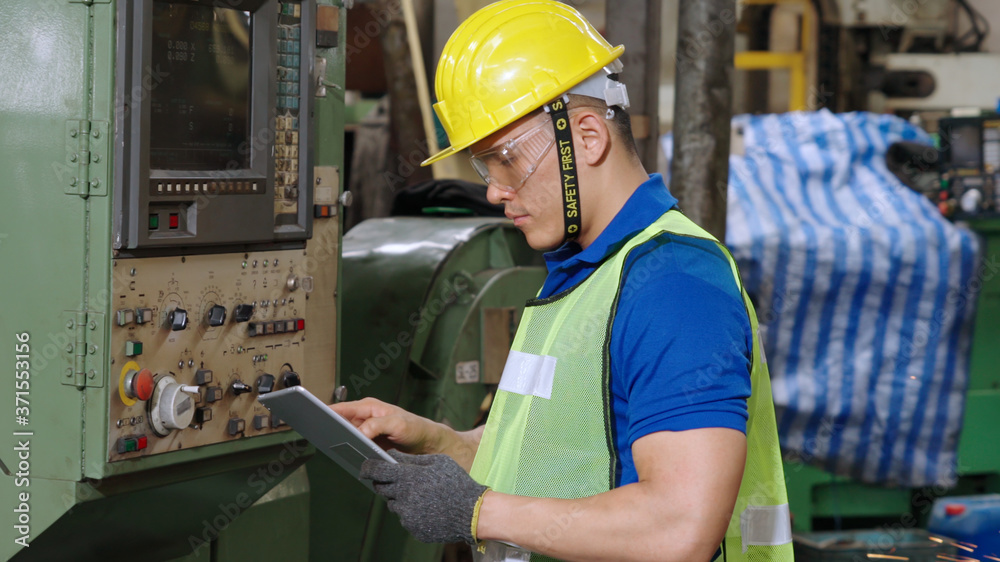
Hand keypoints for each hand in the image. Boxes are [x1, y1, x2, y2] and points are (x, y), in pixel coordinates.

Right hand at [329, 397, 443, 453]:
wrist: (428, 444)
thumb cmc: (416, 428)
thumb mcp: (398, 424)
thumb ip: (378, 425)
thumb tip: (360, 431)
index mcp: (369, 407)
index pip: (342, 408)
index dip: (327, 412)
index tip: (315, 418)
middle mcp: (366, 418)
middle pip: (341, 423)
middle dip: (332, 430)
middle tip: (324, 438)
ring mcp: (367, 432)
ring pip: (347, 437)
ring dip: (342, 443)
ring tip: (336, 449)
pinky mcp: (370, 445)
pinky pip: (355, 447)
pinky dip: (352, 451)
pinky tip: (350, 457)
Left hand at [362, 450, 487, 544]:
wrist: (472, 512)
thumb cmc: (456, 482)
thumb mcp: (437, 462)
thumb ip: (411, 459)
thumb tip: (390, 455)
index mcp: (409, 476)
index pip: (377, 470)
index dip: (368, 467)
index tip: (364, 467)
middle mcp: (404, 496)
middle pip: (381, 488)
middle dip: (385, 482)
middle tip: (398, 480)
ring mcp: (407, 514)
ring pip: (393, 503)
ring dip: (400, 498)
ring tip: (421, 494)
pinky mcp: (412, 527)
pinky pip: (405, 517)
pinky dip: (411, 511)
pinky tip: (428, 507)